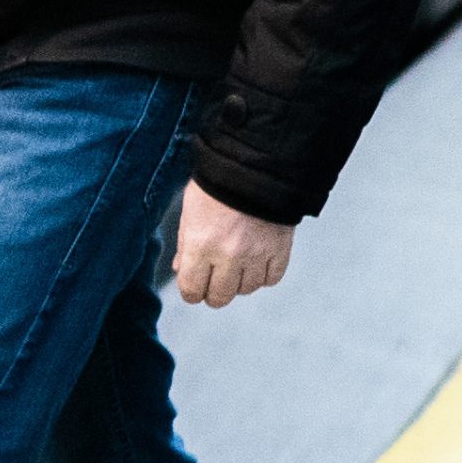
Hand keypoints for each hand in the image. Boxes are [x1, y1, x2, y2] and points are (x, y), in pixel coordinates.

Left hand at [173, 182, 292, 307]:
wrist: (254, 164)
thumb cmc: (216, 185)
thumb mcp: (189, 212)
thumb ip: (185, 246)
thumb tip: (181, 270)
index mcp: (200, 245)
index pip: (192, 291)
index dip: (191, 291)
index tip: (194, 286)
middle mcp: (228, 255)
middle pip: (219, 297)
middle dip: (213, 291)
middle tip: (214, 279)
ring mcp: (256, 255)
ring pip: (246, 290)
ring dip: (239, 281)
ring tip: (237, 263)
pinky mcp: (279, 250)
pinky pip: (271, 279)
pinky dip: (263, 274)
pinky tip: (257, 260)